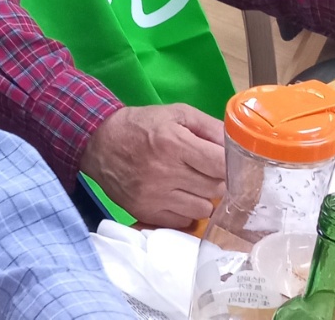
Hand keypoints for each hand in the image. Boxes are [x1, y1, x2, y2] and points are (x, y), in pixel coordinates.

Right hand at [79, 104, 225, 227]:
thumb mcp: (174, 113)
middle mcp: (165, 172)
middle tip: (204, 169)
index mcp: (173, 143)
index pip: (221, 164)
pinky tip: (176, 195)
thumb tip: (237, 144)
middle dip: (216, 179)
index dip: (229, 164)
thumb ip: (208, 126)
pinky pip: (184, 221)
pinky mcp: (146, 213)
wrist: (97, 142)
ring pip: (203, 209)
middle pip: (216, 188)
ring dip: (202, 197)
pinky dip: (185, 210)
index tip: (225, 161)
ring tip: (189, 183)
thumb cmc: (140, 125)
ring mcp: (155, 196)